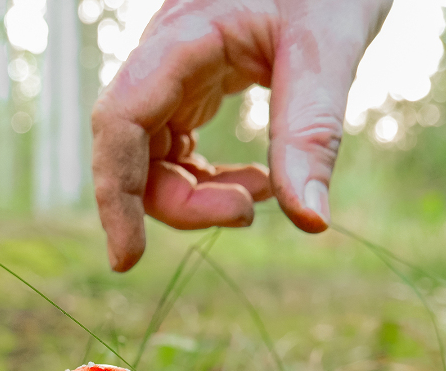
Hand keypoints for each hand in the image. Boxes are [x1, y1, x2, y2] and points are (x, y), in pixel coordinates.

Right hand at [91, 0, 391, 270]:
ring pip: (152, 158)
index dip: (115, 193)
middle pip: (133, 150)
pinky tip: (263, 182)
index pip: (121, 120)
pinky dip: (212, 181)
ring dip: (198, 195)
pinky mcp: (196, 86)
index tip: (127, 258)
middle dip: (178, 201)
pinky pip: (179, 150)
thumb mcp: (330, 52)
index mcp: (183, 36)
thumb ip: (313, 135)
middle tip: (247, 214)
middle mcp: (165, 57)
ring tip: (263, 194)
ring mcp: (176, 74)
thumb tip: (311, 222)